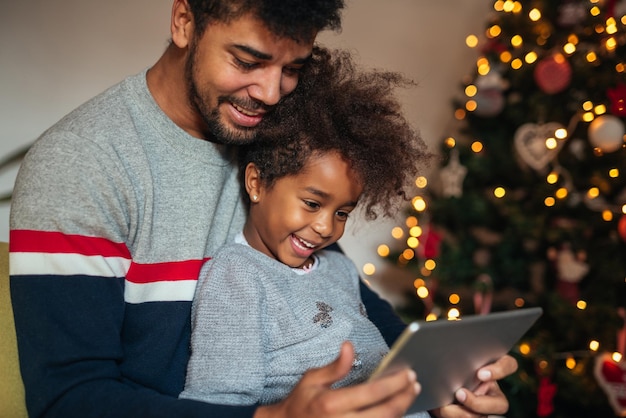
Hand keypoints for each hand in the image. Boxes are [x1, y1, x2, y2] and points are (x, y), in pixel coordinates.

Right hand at [254, 341, 420, 417]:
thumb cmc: (300, 402)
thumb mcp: (312, 379)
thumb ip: (335, 366)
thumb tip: (349, 346)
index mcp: (332, 403)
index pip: (373, 392)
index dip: (395, 383)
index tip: (408, 373)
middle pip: (386, 413)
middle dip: (405, 397)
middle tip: (415, 383)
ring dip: (402, 410)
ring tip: (410, 394)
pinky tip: (396, 409)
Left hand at [431, 354, 517, 417]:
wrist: (432, 388)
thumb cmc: (443, 368)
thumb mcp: (451, 361)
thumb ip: (456, 360)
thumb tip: (446, 360)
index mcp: (490, 369)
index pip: (508, 365)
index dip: (499, 370)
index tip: (480, 374)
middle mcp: (490, 391)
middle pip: (501, 404)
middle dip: (478, 403)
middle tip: (459, 394)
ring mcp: (483, 408)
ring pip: (483, 417)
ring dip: (463, 413)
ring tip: (444, 407)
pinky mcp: (474, 416)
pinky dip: (454, 417)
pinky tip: (443, 409)